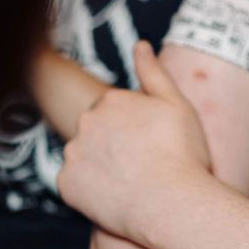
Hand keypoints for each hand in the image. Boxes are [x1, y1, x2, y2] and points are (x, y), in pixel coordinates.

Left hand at [59, 41, 210, 240]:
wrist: (172, 204)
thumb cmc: (182, 153)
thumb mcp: (177, 104)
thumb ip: (153, 72)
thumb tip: (140, 44)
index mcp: (111, 100)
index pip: (115, 111)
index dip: (135, 129)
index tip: (152, 145)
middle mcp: (85, 121)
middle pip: (96, 131)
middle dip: (113, 144)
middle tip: (143, 164)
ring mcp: (73, 153)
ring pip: (84, 156)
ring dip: (101, 165)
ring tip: (131, 182)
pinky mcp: (66, 184)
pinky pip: (76, 184)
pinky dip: (91, 190)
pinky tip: (115, 196)